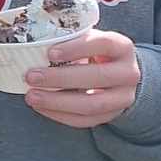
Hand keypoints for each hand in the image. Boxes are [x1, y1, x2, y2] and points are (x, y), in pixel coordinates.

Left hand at [24, 30, 141, 126]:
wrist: (117, 74)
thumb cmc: (94, 52)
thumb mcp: (86, 40)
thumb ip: (68, 41)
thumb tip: (32, 47)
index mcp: (122, 47)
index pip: (103, 44)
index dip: (77, 48)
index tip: (50, 53)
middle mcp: (128, 73)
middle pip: (98, 77)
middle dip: (61, 78)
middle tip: (32, 76)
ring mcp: (123, 97)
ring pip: (92, 104)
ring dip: (58, 102)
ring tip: (32, 96)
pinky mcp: (111, 115)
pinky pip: (85, 120)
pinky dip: (60, 115)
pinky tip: (41, 107)